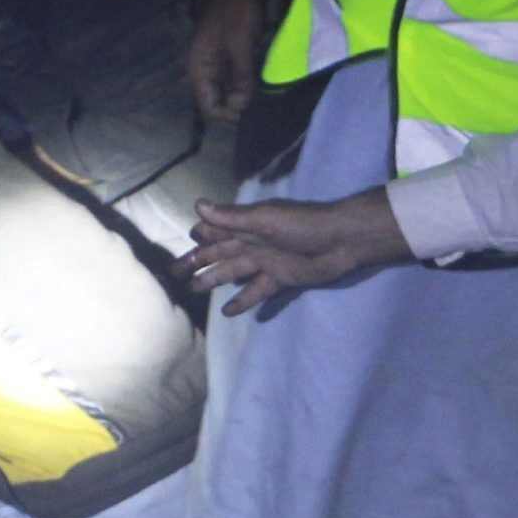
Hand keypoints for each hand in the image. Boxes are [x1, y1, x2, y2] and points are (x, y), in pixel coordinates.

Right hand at [183, 189, 404, 316]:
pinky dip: (243, 301)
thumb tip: (196, 206)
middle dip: (198, 262)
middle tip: (175, 275)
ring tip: (194, 290)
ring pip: (233, 272)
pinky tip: (228, 312)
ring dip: (214, 280)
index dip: (201, 236)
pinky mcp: (281, 279)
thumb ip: (231, 218)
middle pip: (219, 254)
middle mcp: (253, 242)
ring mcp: (266, 262)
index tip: (185, 242)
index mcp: (247, 225)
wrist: (341, 241)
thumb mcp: (265, 219)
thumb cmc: (304, 225)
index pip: (217, 230)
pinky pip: (257, 291)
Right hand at [188, 0, 265, 124]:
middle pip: (216, 100)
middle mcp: (204, 67)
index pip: (208, 107)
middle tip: (258, 104)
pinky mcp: (228, 51)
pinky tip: (259, 80)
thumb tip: (240, 108)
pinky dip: (245, 80)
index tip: (249, 110)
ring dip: (241, 94)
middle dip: (235, 106)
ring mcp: (216, 59)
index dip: (227, 114)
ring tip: (261, 95)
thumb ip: (240, 78)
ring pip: (226, 89)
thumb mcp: (241, 44)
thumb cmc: (237, 7)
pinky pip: (234, 75)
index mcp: (199, 67)